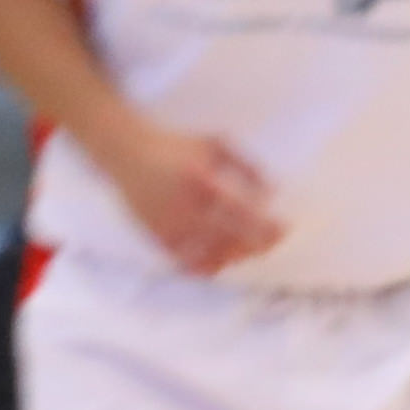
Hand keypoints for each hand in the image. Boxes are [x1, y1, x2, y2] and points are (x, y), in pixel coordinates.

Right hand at [88, 119, 285, 277]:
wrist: (125, 152)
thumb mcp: (216, 144)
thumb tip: (272, 194)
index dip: (267, 228)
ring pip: (209, 256)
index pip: (243, 215)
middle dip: (256, 245)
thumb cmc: (175, 146)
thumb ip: (247, 167)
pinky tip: (219, 259)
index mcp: (203, 182)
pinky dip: (206, 265)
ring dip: (234, 256)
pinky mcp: (156, 236)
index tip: (284, 229)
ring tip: (245, 248)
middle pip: (230, 241)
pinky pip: (186, 262)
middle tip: (270, 241)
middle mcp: (186, 209)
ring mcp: (169, 226)